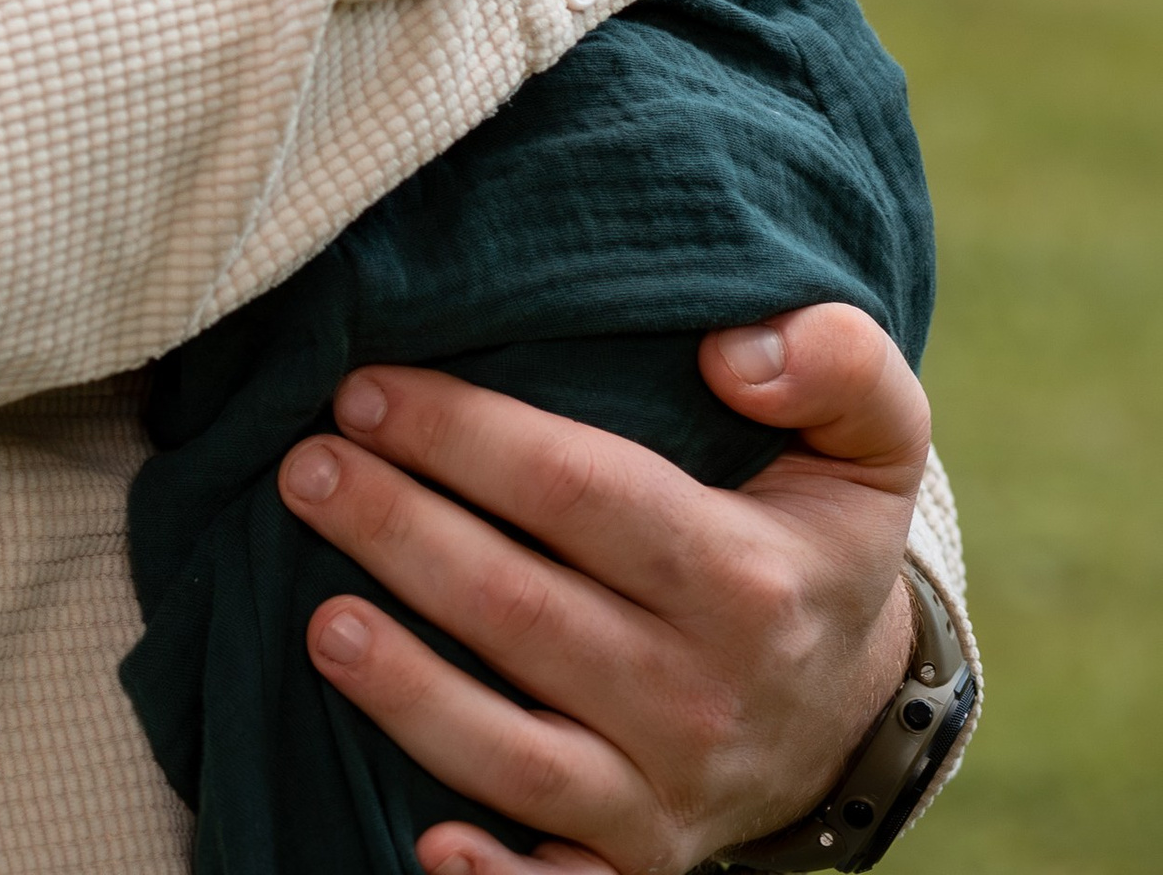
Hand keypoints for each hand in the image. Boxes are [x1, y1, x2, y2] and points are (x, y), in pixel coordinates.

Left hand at [279, 302, 932, 874]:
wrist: (852, 707)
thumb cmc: (816, 539)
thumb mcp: (867, 441)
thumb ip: (839, 361)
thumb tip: (731, 349)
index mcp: (747, 576)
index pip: (577, 490)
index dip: (465, 435)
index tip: (368, 385)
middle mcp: (703, 695)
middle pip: (523, 610)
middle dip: (400, 533)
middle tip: (305, 467)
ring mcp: (665, 792)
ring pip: (516, 752)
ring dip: (407, 690)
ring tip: (316, 619)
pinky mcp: (635, 864)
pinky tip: (421, 839)